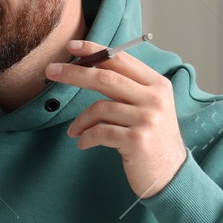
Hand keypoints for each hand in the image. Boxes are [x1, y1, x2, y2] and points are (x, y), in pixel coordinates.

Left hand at [47, 40, 187, 199]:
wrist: (172, 176)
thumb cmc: (153, 140)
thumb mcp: (148, 108)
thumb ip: (127, 88)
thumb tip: (88, 68)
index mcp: (157, 85)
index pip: (121, 60)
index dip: (94, 51)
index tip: (72, 47)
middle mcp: (155, 99)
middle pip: (106, 78)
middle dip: (74, 73)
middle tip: (51, 71)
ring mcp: (147, 119)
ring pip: (99, 108)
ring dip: (80, 120)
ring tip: (74, 130)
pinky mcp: (137, 140)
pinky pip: (100, 132)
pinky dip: (86, 137)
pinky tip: (82, 143)